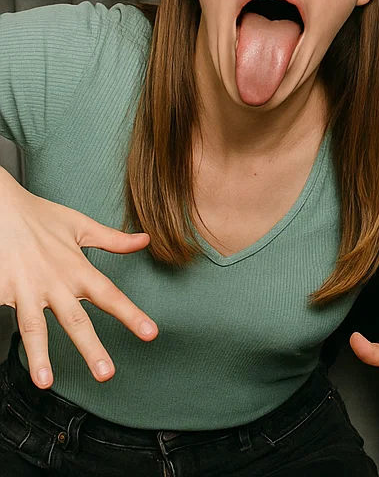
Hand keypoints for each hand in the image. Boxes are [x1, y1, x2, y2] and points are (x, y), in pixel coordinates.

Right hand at [0, 178, 156, 388]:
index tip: (150, 334)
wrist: (1, 209)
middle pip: (75, 320)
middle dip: (92, 348)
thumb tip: (145, 240)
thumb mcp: (81, 225)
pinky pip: (5, 318)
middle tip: (107, 375)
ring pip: (35, 327)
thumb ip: (113, 240)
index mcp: (76, 268)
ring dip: (40, 355)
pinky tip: (9, 364)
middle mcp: (54, 283)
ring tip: (46, 382)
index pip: (110, 296)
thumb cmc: (41, 217)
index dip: (131, 315)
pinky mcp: (2, 292)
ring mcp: (26, 290)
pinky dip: (6, 339)